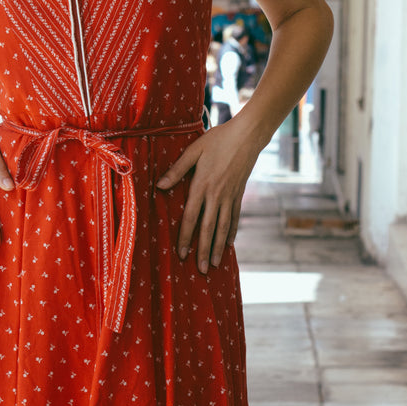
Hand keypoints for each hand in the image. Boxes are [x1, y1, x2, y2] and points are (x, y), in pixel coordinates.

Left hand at [155, 120, 258, 271]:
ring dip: (218, 247)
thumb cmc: (217, 140)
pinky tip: (229, 244)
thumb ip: (177, 170)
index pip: (191, 217)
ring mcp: (230, 196)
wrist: (247, 135)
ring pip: (223, 227)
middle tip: (201, 270)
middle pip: (208, 228)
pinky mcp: (239, 194)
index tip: (181, 254)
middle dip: (203, 250)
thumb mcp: (193, 150)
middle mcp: (217, 195)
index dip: (185, 237)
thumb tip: (159, 186)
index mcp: (202, 185)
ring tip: (215, 264)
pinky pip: (235, 217)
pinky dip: (232, 232)